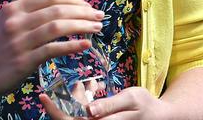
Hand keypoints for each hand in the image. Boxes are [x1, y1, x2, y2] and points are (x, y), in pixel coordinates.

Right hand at [0, 0, 104, 98]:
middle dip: (83, 12)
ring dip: (82, 27)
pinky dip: (72, 46)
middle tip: (99, 16)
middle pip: (57, 10)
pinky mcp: (24, 61)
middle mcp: (16, 22)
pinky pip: (53, 50)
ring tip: (97, 29)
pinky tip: (85, 45)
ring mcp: (20, 42)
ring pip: (57, 28)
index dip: (73, 0)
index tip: (88, 6)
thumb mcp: (7, 14)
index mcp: (14, 8)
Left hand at [40, 85, 170, 119]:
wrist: (160, 117)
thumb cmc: (146, 106)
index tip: (43, 96)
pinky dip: (85, 100)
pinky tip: (94, 88)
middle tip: (69, 85)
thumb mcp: (131, 100)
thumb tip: (89, 111)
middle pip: (70, 118)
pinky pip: (86, 113)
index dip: (54, 110)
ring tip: (91, 85)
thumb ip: (109, 105)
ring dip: (77, 98)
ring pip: (77, 114)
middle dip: (66, 100)